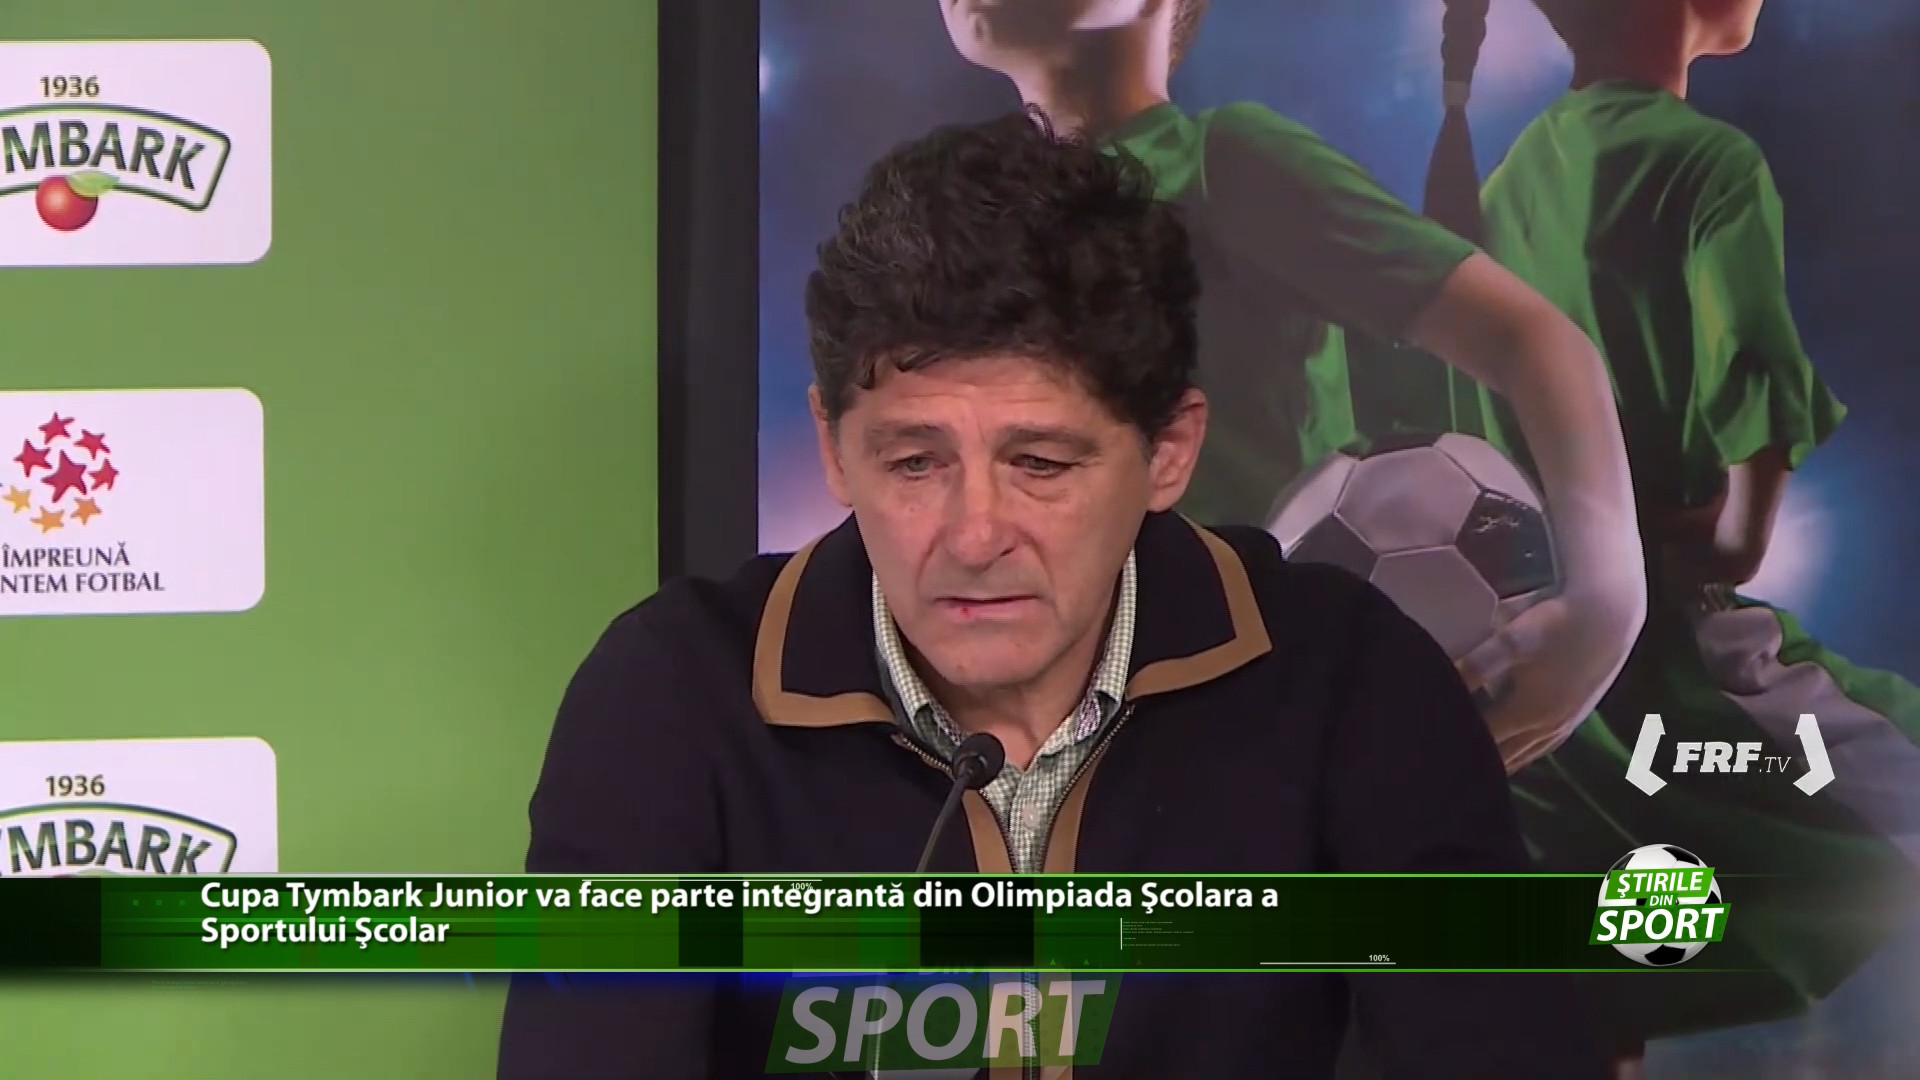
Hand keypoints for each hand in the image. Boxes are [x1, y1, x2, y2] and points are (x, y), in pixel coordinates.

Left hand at [1455, 585, 1641, 772]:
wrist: (1612, 613)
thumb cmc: (1558, 622)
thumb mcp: (1512, 639)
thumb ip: (1477, 664)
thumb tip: (1444, 681)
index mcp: (1527, 713)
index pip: (1482, 741)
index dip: (1455, 744)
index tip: (1432, 746)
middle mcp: (1546, 728)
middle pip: (1502, 758)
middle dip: (1472, 762)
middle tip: (1442, 769)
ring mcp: (1564, 725)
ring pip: (1523, 756)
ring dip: (1497, 763)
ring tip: (1468, 772)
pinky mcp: (1576, 716)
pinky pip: (1541, 748)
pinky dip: (1520, 754)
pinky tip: (1511, 753)